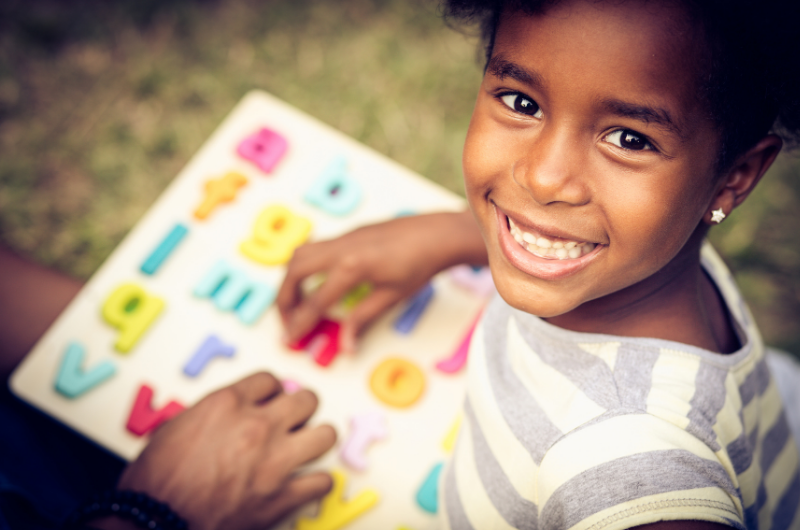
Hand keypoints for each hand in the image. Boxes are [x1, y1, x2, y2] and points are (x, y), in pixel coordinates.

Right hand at [97, 372, 335, 529]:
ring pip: (326, 435)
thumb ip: (209, 415)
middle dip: (301, 410)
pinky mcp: (282, 497)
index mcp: (228, 404)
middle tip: (294, 421)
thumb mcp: (174, 428)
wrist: (153, 523)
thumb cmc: (154, 483)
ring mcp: (275, 461)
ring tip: (307, 448)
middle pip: (307, 400)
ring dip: (317, 440)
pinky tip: (306, 485)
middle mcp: (257, 426)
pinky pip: (323, 482)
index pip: (270, 380)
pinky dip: (317, 484)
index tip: (270, 402)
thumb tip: (223, 418)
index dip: (271, 392)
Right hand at [277, 210, 486, 351]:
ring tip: (295, 303)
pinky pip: (315, 246)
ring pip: (300, 253)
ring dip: (291, 279)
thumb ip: (362, 319)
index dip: (299, 324)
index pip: (315, 302)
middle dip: (284, 299)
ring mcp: (343, 237)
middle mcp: (341, 248)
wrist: (438, 234)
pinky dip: (304, 265)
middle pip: (295, 272)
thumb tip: (346, 346)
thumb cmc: (420, 265)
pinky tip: (313, 282)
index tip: (289, 339)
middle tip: (287, 321)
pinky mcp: (348, 233)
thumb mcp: (391, 297)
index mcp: (352, 267)